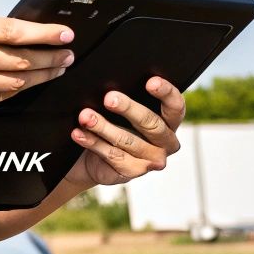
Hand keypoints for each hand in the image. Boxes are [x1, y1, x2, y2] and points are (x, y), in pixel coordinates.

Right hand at [0, 15, 74, 117]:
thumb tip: (1, 29)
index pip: (12, 31)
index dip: (43, 34)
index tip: (64, 35)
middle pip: (19, 58)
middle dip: (49, 57)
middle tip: (67, 56)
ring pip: (14, 81)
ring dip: (39, 77)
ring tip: (56, 71)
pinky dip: (14, 92)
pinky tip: (26, 86)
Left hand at [65, 76, 184, 187]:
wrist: (92, 156)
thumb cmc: (112, 121)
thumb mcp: (120, 108)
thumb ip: (126, 95)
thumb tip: (111, 82)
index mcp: (170, 121)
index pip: (175, 106)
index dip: (166, 93)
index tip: (150, 82)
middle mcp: (167, 142)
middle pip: (151, 123)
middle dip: (128, 108)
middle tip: (108, 98)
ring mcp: (152, 160)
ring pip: (128, 140)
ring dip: (103, 126)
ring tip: (85, 116)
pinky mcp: (133, 172)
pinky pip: (113, 155)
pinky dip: (93, 142)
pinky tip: (79, 133)